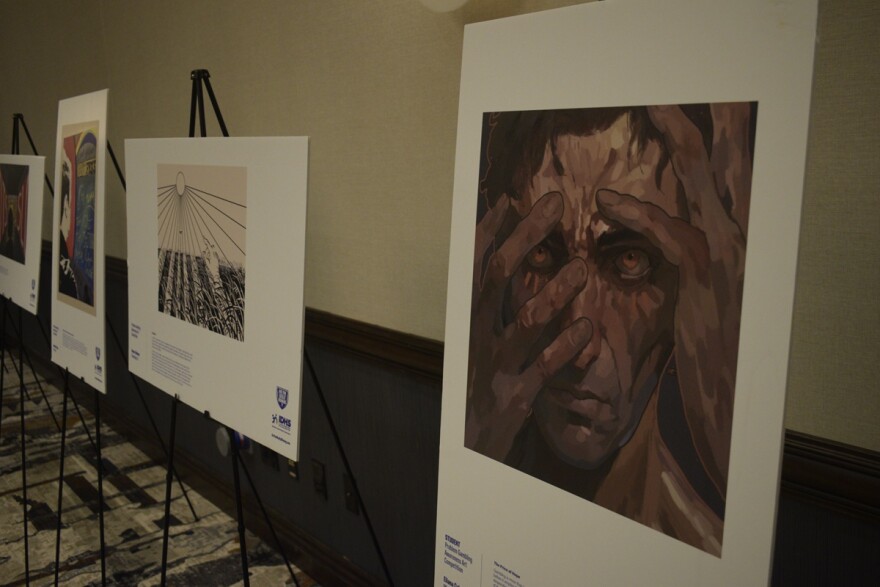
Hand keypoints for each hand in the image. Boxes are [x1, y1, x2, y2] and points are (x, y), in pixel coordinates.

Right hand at [465, 191, 590, 460]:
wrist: (465, 454)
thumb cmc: (476, 389)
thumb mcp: (476, 345)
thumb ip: (491, 309)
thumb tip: (507, 261)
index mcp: (465, 321)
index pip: (473, 265)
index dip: (490, 231)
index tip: (511, 198)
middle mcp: (475, 338)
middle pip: (496, 278)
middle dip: (525, 237)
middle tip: (554, 204)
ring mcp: (495, 368)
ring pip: (525, 321)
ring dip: (553, 291)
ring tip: (581, 267)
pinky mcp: (516, 398)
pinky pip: (545, 368)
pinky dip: (566, 347)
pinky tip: (588, 329)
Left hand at [596, 103, 751, 493]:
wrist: (728, 402)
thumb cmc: (712, 349)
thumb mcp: (707, 294)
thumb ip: (690, 256)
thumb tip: (671, 230)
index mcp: (739, 237)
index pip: (731, 172)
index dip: (717, 134)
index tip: (689, 105)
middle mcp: (741, 237)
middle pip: (728, 160)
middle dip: (708, 118)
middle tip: (679, 86)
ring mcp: (729, 255)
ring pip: (707, 180)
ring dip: (681, 138)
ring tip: (659, 106)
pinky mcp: (706, 281)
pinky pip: (672, 233)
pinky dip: (638, 213)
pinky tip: (607, 201)